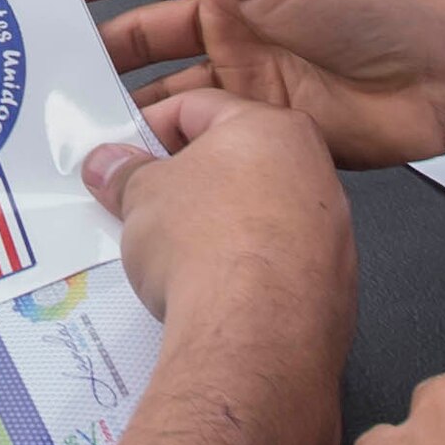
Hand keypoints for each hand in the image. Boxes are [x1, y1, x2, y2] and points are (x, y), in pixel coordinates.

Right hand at [72, 91, 357, 444]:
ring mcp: (331, 232)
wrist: (254, 338)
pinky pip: (276, 265)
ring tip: (171, 255)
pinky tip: (208, 293)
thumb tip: (112, 166)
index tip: (123, 153)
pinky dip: (243, 272)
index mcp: (273, 128)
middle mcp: (314, 172)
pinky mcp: (332, 287)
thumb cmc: (210, 250)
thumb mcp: (142, 197)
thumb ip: (125, 173)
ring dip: (215, 228)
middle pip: (235, 162)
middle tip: (142, 203)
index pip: (198, 106)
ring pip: (258, 216)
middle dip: (185, 182)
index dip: (149, 128)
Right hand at [78, 0, 444, 169]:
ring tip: (74, 137)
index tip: (42, 21)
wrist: (436, 71)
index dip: (96, 1)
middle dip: (98, 69)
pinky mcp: (266, 139)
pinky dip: (168, 157)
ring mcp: (248, 90)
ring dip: (127, 118)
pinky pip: (204, 149)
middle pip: (146, 54)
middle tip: (43, 92)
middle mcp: (232, 33)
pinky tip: (131, 169)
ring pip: (168, 105)